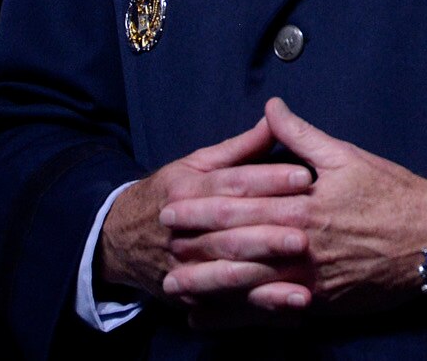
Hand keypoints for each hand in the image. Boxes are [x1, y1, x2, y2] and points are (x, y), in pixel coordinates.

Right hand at [97, 113, 314, 317]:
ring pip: (228, 273)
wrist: (118, 240)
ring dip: (267, 276)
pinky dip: (262, 308)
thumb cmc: (169, 193)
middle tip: (307, 232)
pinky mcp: (190, 295)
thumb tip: (275, 117)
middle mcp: (182, 231)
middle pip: (230, 231)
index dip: (269, 180)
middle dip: (269, 232)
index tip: (305, 177)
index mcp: (185, 191)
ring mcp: (184, 267)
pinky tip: (293, 306)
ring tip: (302, 272)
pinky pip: (228, 306)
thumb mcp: (196, 165)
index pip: (231, 185)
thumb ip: (239, 147)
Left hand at [158, 97, 426, 324]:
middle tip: (161, 246)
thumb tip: (273, 107)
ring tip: (175, 287)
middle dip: (196, 246)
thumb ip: (303, 136)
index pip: (243, 205)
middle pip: (238, 246)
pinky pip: (269, 313)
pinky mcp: (320, 303)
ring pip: (248, 284)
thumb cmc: (392, 193)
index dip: (204, 206)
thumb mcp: (348, 156)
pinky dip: (237, 318)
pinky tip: (212, 318)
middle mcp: (301, 245)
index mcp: (304, 205)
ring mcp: (309, 278)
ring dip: (208, 286)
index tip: (171, 206)